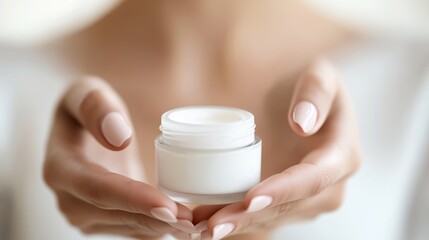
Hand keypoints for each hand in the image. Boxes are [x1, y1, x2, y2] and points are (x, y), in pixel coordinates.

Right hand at [43, 76, 197, 239]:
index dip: (133, 198)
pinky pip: (138, 229)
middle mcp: (71, 200)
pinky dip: (165, 228)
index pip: (97, 188)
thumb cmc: (91, 107)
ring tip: (198, 224)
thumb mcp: (86, 91)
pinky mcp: (109, 220)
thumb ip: (96, 107)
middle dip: (156, 219)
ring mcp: (89, 215)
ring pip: (131, 227)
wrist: (91, 127)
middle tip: (194, 221)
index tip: (167, 206)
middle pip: (117, 215)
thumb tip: (118, 136)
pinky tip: (190, 225)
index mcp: (60, 168)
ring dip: (164, 228)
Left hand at [194, 59, 360, 239]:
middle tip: (211, 225)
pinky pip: (263, 217)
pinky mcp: (287, 201)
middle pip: (288, 207)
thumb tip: (303, 123)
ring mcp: (308, 198)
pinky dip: (236, 221)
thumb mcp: (319, 72)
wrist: (306, 100)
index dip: (282, 191)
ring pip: (273, 218)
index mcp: (342, 155)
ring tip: (200, 227)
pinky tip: (207, 222)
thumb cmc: (308, 84)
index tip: (250, 198)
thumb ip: (316, 91)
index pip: (313, 178)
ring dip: (238, 224)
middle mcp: (329, 185)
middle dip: (250, 217)